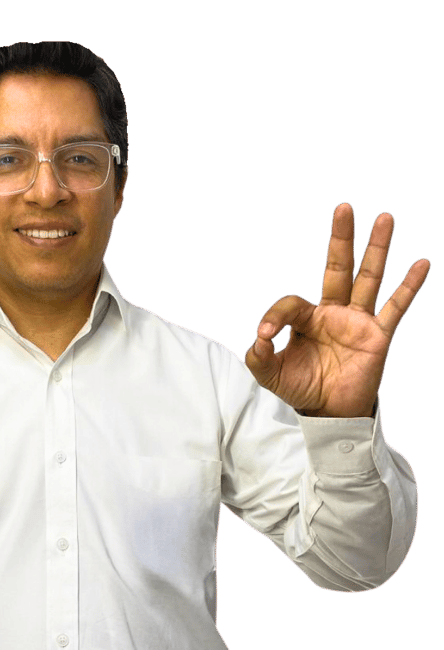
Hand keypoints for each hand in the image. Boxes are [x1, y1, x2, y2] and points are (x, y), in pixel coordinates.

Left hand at [244, 203, 430, 416]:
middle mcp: (333, 312)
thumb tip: (258, 338)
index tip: (265, 337)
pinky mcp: (378, 336)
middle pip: (337, 268)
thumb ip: (258, 357)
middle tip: (343, 207)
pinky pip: (396, 307)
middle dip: (340, 238)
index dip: (275, 316)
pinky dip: (409, 286)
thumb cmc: (301, 388)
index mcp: (306, 319)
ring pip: (369, 278)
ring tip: (385, 217)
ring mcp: (357, 321)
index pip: (291, 304)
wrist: (329, 412)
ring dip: (376, 248)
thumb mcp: (271, 374)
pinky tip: (422, 262)